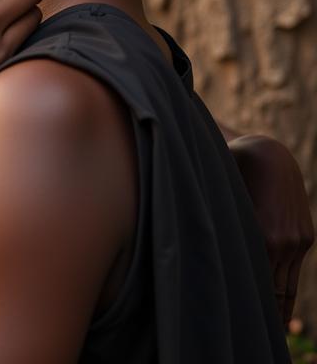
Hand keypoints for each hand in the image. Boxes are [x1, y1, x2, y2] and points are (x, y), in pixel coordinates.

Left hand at [229, 134, 314, 324]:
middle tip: (248, 337)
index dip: (243, 304)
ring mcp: (297, 241)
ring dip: (278, 310)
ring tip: (267, 333)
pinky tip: (278, 308)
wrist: (268, 153)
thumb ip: (213, 224)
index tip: (231, 321)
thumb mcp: (219, 197)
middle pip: (273, 291)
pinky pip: (294, 273)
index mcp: (260, 236)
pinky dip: (286, 293)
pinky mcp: (306, 238)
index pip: (252, 283)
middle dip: (262, 316)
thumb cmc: (230, 171)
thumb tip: (186, 242)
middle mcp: (282, 242)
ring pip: (288, 287)